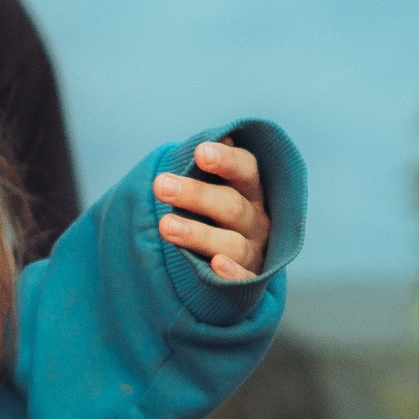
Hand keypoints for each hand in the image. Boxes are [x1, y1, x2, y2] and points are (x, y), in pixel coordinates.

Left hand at [154, 139, 271, 281]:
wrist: (230, 262)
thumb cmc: (214, 211)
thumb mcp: (215, 185)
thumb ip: (210, 165)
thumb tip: (216, 138)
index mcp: (250, 190)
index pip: (246, 169)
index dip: (226, 161)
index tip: (200, 153)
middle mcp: (257, 219)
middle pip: (231, 205)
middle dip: (196, 195)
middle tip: (160, 185)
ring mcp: (255, 251)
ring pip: (232, 243)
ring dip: (199, 234)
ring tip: (165, 226)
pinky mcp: (250, 281)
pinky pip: (245, 280)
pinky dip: (232, 274)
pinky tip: (215, 265)